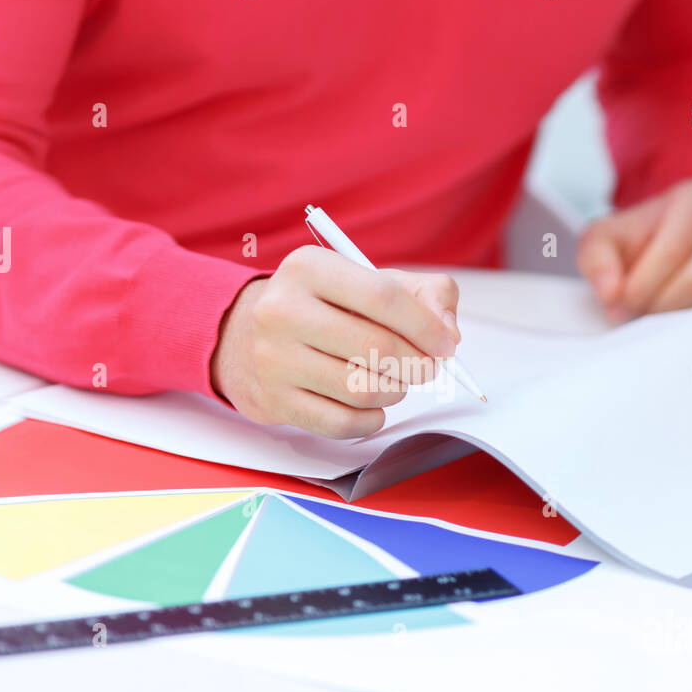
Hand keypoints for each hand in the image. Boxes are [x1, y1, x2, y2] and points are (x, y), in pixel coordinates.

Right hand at [210, 245, 459, 437]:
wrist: (243, 336)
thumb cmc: (320, 307)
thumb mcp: (365, 281)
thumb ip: (423, 293)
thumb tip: (448, 332)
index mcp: (308, 268)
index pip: (383, 298)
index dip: (426, 326)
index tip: (446, 345)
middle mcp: (282, 310)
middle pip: (376, 347)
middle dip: (416, 364)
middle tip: (426, 368)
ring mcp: (273, 359)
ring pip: (362, 389)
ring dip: (394, 392)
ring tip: (394, 383)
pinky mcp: (272, 401)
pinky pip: (341, 423)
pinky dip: (370, 419)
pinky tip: (371, 405)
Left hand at [577, 178, 691, 318]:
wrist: (669, 239)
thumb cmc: (639, 242)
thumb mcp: (605, 240)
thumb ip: (597, 261)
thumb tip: (611, 294)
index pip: (671, 253)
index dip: (640, 288)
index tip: (618, 306)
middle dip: (660, 308)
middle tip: (637, 318)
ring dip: (687, 324)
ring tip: (662, 321)